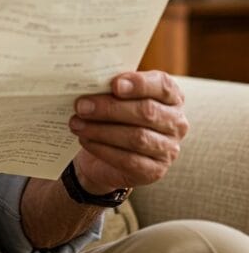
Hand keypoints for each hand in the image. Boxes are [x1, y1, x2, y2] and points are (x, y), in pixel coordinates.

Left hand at [69, 70, 188, 193]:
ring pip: (137, 138)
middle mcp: (176, 122)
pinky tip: (85, 140)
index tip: (114, 84)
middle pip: (146, 112)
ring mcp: (168, 149)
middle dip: (110, 108)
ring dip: (101, 130)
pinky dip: (103, 149)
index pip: (162, 85)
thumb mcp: (114, 95)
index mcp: (171, 96)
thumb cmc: (113, 114)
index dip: (139, 84)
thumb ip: (109, 87)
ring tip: (76, 123)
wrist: (108, 152)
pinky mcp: (155, 171)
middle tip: (81, 106)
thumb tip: (89, 81)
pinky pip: (129, 160)